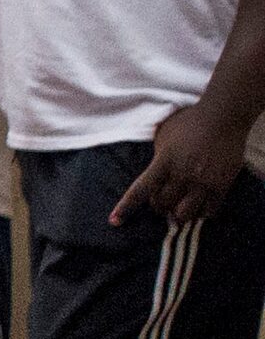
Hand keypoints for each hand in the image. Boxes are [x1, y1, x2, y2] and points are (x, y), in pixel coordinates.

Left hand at [112, 99, 253, 227]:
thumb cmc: (189, 122)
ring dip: (179, 214)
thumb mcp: (163, 135)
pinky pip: (209, 211)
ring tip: (180, 207)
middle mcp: (182, 174)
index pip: (140, 190)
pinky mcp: (222, 185)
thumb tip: (150, 170)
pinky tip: (199, 207)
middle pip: (162, 205)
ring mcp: (202, 181)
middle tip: (162, 202)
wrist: (223, 117)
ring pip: (184, 213)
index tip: (114, 221)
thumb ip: (156, 155)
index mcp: (163, 162)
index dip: (126, 207)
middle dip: (158, 207)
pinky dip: (201, 213)